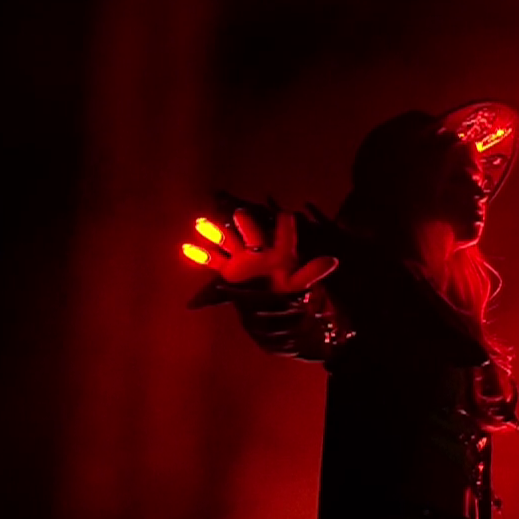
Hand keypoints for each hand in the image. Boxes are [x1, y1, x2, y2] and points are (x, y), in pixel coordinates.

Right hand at [188, 208, 338, 292]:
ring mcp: (241, 258)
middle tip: (240, 214)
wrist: (268, 304)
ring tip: (201, 223)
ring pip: (228, 241)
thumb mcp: (299, 284)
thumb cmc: (285, 289)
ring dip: (215, 233)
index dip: (285, 226)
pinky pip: (212, 260)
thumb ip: (312, 272)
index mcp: (279, 251)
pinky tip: (186, 248)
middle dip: (246, 224)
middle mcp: (259, 249)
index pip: (283, 235)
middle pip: (251, 233)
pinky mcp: (228, 270)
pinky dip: (200, 255)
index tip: (286, 216)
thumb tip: (333, 261)